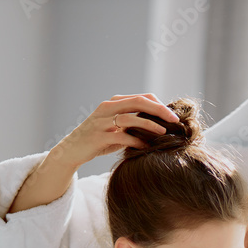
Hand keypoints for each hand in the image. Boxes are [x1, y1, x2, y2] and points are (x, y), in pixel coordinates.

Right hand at [49, 93, 179, 169]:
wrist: (72, 150)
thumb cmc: (100, 139)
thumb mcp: (118, 128)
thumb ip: (134, 123)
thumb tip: (161, 124)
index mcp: (114, 103)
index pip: (142, 97)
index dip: (160, 105)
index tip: (173, 116)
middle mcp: (108, 108)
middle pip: (138, 102)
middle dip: (159, 110)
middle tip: (174, 120)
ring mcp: (102, 122)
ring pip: (130, 118)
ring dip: (149, 125)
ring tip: (163, 133)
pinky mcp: (98, 136)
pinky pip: (121, 136)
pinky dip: (135, 141)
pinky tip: (145, 147)